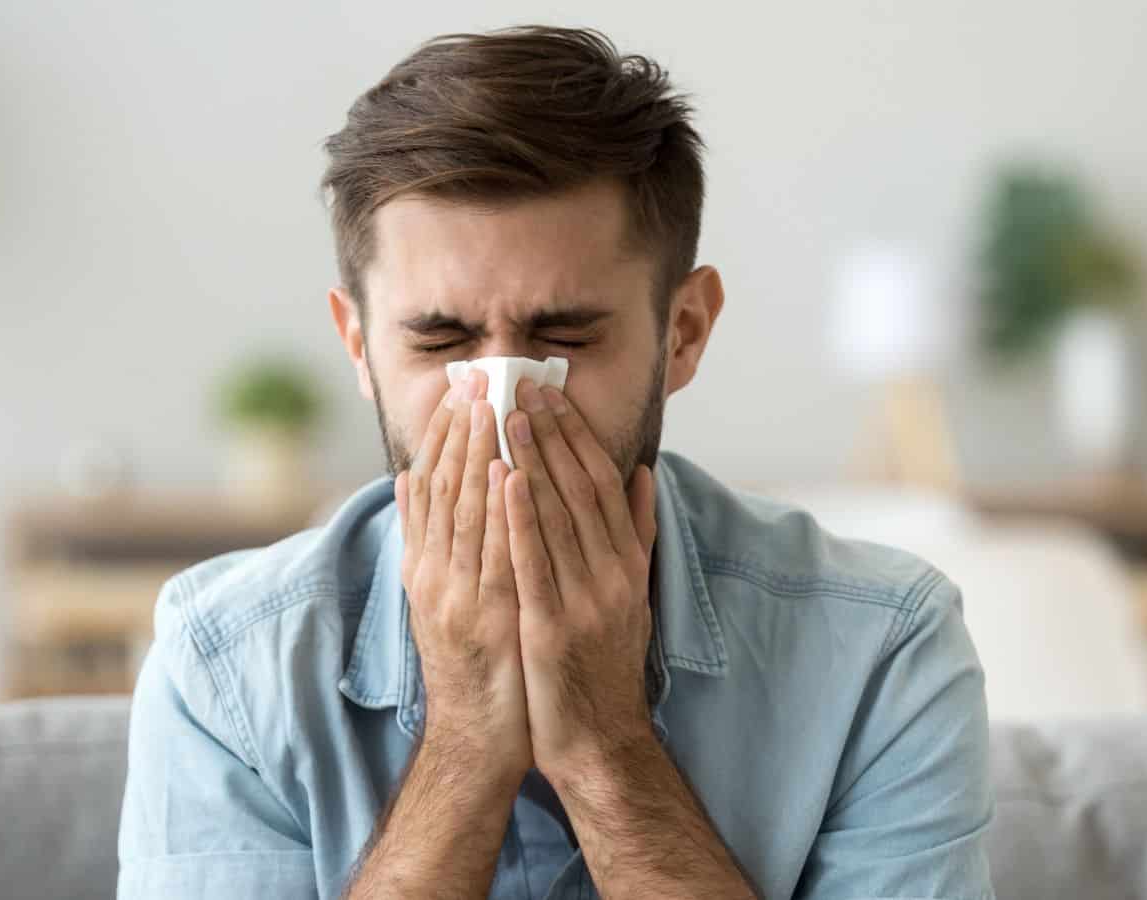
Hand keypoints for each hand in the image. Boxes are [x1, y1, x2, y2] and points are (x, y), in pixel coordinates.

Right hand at [396, 370, 531, 779]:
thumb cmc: (471, 666)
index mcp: (425, 567)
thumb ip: (426, 541)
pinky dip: (498, 512)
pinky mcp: (487, 619)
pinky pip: (494, 555)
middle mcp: (434, 576)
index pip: (431, 488)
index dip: (444, 437)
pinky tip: (506, 473)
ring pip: (465, 514)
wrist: (476, 739)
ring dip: (476, 456)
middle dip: (459, 432)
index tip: (460, 391)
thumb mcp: (438, 598)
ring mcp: (458, 597)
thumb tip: (409, 483)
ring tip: (489, 407)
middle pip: (443, 491)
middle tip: (474, 380)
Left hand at [501, 379, 658, 782]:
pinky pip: (534, 562)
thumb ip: (637, 533)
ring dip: (531, 460)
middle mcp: (612, 574)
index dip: (575, 434)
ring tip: (507, 414)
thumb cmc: (606, 664)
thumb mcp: (632, 593)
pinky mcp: (554, 628)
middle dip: (549, 433)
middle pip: (579, 488)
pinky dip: (520, 518)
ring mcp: (585, 601)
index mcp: (627, 562)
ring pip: (557, 516)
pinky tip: (502, 480)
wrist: (599, 740)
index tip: (550, 393)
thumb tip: (644, 473)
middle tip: (521, 385)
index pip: (602, 482)